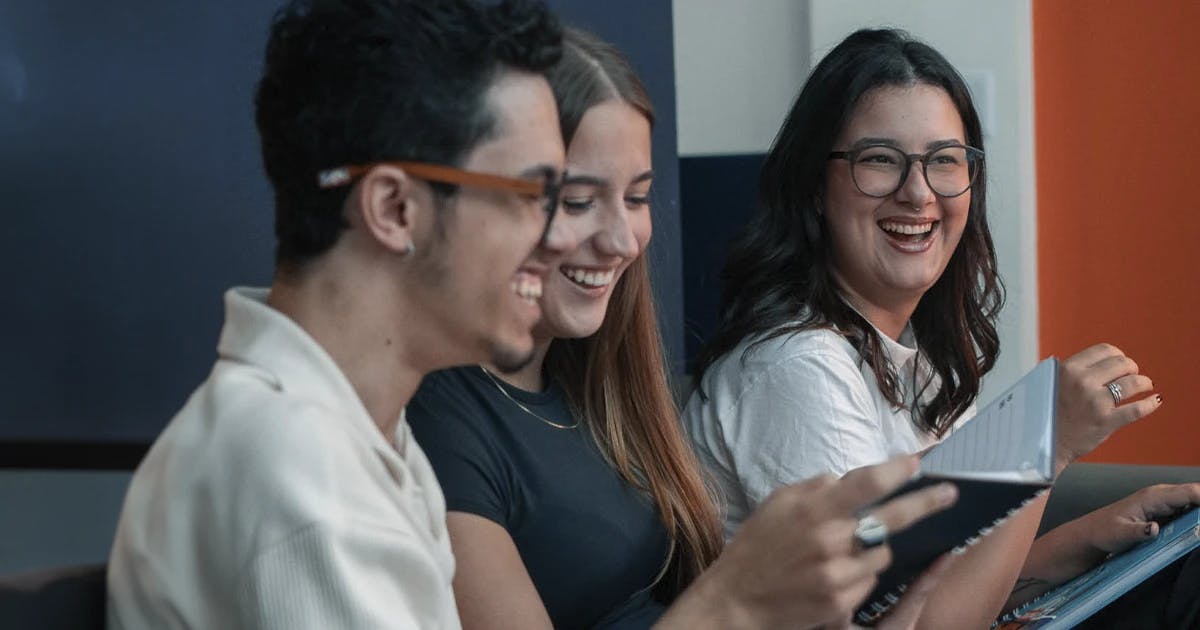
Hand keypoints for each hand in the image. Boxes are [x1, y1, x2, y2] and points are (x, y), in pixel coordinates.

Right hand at [682, 456, 957, 629]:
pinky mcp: (842, 601)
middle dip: (926, 502)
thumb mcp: (776, 503)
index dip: (896, 471)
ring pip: (882, 554)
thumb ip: (814, 488)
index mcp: (813, 510)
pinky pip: (869, 581)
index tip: (917, 462)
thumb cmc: (756, 547)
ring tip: (842, 552)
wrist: (737, 599)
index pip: (866, 484)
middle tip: (950, 493)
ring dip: (872, 549)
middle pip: (891, 518)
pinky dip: (859, 575)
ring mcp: (838, 574)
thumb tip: (846, 479)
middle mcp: (830, 541)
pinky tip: (833, 575)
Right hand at [1053, 343, 1161, 469]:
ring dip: (1144, 382)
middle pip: (1122, 364)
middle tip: (1133, 375)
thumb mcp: (1048, 383)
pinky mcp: (1106, 422)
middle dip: (1132, 368)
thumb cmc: (1045, 414)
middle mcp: (1083, 382)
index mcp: (1068, 369)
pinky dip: (1150, 403)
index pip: (1104, 350)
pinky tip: (1155, 400)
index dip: (1117, 355)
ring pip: (1133, 383)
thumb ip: (1067, 370)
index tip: (1120, 363)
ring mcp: (1096, 402)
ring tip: (1145, 386)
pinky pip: (1137, 409)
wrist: (1042, 443)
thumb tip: (1090, 360)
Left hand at [1073, 483, 1199, 554]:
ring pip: (1193, 502)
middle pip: (1196, 495)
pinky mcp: (1164, 511)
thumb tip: (1154, 529)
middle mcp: (1161, 495)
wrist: (1093, 532)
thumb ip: (1138, 532)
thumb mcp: (1119, 534)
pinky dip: (1196, 517)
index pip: (1190, 493)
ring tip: (1198, 530)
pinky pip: (1187, 510)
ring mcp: (1164, 502)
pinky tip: (1196, 529)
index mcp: (1153, 497)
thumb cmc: (1104, 531)